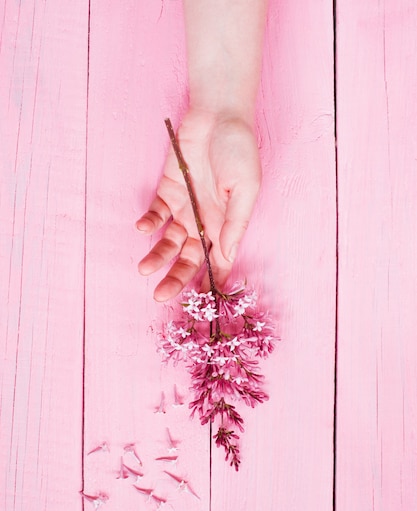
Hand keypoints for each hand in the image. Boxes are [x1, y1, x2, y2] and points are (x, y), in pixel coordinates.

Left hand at [136, 109, 261, 300]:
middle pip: (189, 258)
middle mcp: (205, 221)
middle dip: (176, 278)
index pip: (218, 260)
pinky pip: (156, 214)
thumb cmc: (238, 150)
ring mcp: (185, 206)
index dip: (210, 281)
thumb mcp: (245, 188)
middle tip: (160, 295)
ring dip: (157, 256)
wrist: (218, 115)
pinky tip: (142, 228)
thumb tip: (228, 254)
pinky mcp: (168, 190)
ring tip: (144, 268)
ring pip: (169, 241)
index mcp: (226, 224)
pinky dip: (148, 222)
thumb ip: (235, 222)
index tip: (199, 301)